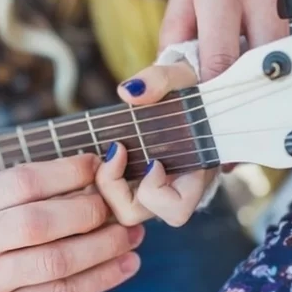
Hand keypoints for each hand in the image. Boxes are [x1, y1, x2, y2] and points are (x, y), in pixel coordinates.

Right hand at [0, 154, 143, 291]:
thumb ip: (28, 190)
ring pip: (56, 262)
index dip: (70, 171)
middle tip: (121, 207)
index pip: (25, 180)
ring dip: (105, 247)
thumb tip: (98, 175)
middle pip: (40, 222)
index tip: (101, 165)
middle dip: (91, 211)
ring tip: (133, 235)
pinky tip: (126, 265)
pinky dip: (101, 279)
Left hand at [96, 61, 217, 227]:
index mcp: (193, 175)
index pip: (175, 211)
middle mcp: (169, 191)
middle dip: (113, 187)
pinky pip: (106, 194)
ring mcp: (146, 190)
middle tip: (114, 151)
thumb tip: (128, 92)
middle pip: (134, 215)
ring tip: (107, 150)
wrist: (182, 92)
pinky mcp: (128, 183)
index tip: (152, 160)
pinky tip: (100, 153)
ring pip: (114, 208)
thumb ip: (160, 80)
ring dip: (102, 182)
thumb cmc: (188, 88)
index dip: (155, 192)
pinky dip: (98, 177)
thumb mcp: (181, 77)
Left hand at [159, 0, 291, 171]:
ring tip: (249, 114)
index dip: (210, 101)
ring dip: (265, 92)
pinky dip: (285, 67)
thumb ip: (176, 31)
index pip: (218, 60)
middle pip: (257, 68)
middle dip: (242, 108)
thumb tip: (166, 80)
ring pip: (286, 61)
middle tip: (230, 140)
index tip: (204, 131)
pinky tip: (270, 77)